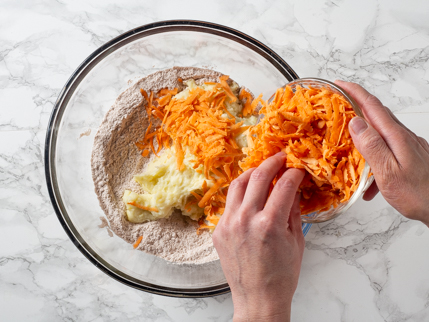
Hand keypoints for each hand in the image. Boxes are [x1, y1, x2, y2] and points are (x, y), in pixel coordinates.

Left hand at [213, 152, 304, 321]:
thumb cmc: (281, 276)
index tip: (297, 169)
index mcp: (270, 225)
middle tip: (280, 158)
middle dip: (272, 162)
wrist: (258, 299)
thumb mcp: (297, 242)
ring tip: (262, 170)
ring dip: (252, 172)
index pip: (284, 185)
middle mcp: (246, 220)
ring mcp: (229, 224)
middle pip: (258, 177)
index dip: (293, 172)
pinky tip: (250, 194)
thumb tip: (293, 188)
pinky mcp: (219, 230)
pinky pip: (229, 203)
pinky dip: (241, 194)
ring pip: (238, 184)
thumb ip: (294, 211)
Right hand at [336, 80, 428, 224]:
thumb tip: (355, 122)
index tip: (338, 84)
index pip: (371, 106)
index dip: (354, 92)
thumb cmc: (419, 194)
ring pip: (381, 132)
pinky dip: (374, 159)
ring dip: (363, 132)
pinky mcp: (411, 157)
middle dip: (356, 105)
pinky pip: (388, 150)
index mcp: (395, 137)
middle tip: (338, 105)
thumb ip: (371, 146)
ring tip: (347, 144)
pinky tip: (369, 182)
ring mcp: (409, 146)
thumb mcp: (388, 172)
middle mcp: (403, 137)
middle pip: (376, 114)